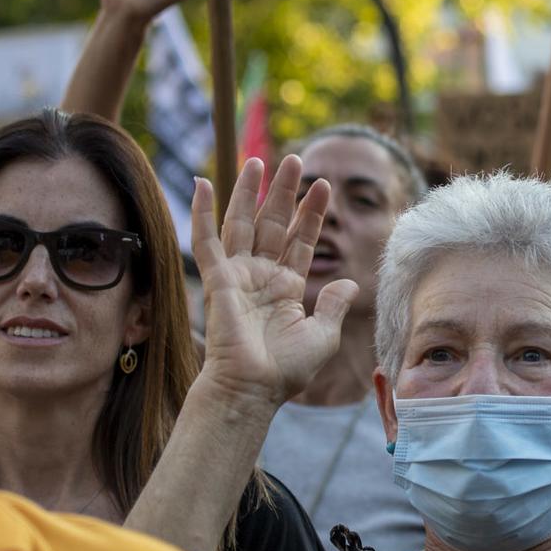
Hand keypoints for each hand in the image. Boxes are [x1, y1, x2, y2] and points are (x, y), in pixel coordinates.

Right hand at [191, 156, 358, 409]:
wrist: (253, 390)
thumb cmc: (285, 372)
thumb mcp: (322, 336)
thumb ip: (333, 306)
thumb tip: (349, 284)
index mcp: (287, 287)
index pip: (301, 240)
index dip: (312, 213)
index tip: (325, 185)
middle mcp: (261, 276)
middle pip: (273, 223)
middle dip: (284, 192)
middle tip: (295, 159)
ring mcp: (238, 275)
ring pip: (243, 223)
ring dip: (250, 192)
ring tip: (260, 160)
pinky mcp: (218, 279)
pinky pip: (206, 240)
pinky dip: (201, 212)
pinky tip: (201, 183)